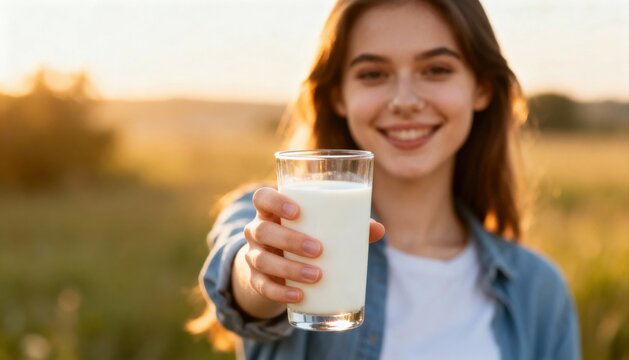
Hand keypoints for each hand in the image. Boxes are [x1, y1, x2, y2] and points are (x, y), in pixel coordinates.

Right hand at [241, 187, 384, 304]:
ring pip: (262, 260)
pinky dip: (281, 292)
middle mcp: (258, 230)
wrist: (277, 267)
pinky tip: (299, 296)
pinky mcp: (256, 279)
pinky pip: (262, 286)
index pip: (262, 197)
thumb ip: (347, 225)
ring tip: (316, 276)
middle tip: (318, 249)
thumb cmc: (305, 236)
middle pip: (263, 230)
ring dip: (289, 268)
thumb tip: (378, 230)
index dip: (275, 202)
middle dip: (290, 240)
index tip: (297, 211)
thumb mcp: (319, 228)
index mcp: (271, 211)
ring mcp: (253, 255)